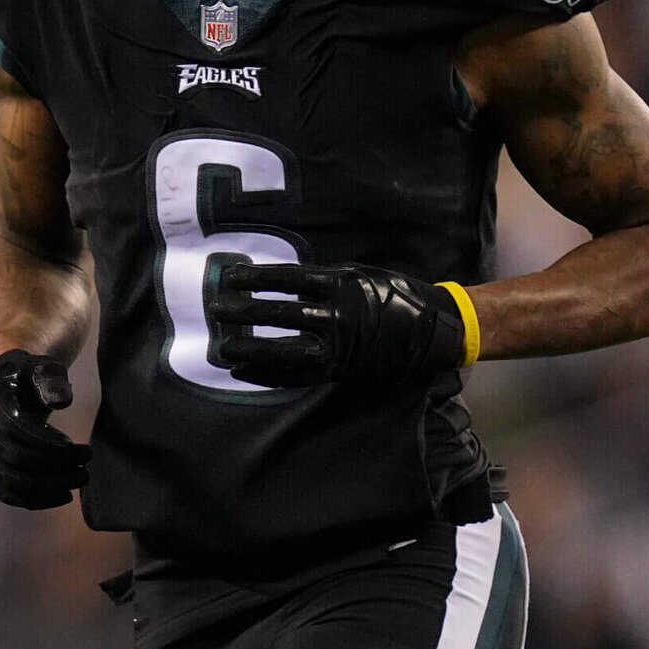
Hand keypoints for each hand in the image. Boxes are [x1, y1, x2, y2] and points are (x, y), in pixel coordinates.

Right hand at [0, 349, 91, 508]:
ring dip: (48, 488)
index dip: (47, 442)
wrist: (7, 384)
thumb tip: (61, 401)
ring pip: (9, 481)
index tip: (78, 447)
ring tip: (78, 481)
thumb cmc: (31, 375)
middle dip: (55, 467)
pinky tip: (63, 494)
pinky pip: (6, 493)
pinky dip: (35, 499)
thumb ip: (52, 379)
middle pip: (14, 457)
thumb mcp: (43, 367)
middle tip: (86, 469)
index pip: (14, 428)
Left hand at [207, 262, 466, 388]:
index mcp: (339, 285)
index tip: (229, 278)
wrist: (433, 329)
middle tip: (215, 310)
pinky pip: (298, 375)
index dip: (253, 279)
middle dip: (243, 314)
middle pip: (277, 315)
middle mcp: (336, 316)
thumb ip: (320, 278)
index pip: (284, 279)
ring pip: (283, 351)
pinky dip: (268, 375)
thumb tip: (278, 279)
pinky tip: (244, 372)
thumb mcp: (357, 274)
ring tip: (222, 349)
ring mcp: (338, 347)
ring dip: (249, 350)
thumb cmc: (393, 294)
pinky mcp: (340, 370)